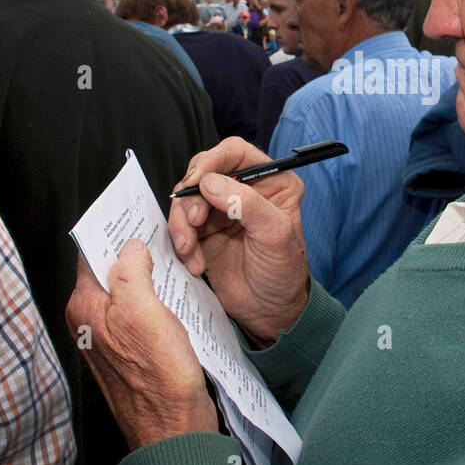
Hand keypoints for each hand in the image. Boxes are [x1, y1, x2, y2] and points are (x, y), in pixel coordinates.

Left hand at [66, 239, 218, 450]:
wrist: (174, 429)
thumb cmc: (160, 379)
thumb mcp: (144, 312)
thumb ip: (130, 272)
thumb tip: (129, 246)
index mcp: (86, 308)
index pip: (90, 253)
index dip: (113, 230)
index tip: (132, 213)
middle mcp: (90, 321)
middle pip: (109, 270)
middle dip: (133, 252)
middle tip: (160, 237)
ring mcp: (110, 337)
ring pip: (126, 290)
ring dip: (148, 275)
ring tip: (171, 263)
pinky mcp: (131, 350)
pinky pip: (139, 310)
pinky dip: (156, 297)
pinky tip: (174, 295)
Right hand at [168, 137, 309, 346]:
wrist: (269, 312)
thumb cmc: (283, 272)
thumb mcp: (275, 234)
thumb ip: (247, 204)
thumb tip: (209, 182)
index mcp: (271, 181)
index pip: (236, 152)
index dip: (212, 159)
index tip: (197, 178)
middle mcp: (244, 190)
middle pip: (203, 172)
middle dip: (192, 196)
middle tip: (194, 221)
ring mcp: (221, 211)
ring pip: (187, 199)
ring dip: (183, 223)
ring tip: (190, 249)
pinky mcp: (203, 232)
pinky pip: (181, 225)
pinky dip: (181, 242)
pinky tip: (194, 262)